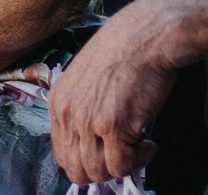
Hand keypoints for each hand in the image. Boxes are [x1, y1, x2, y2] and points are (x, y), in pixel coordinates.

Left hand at [50, 4, 173, 182]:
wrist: (147, 34)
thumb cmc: (124, 49)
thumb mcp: (86, 75)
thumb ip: (82, 105)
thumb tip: (91, 139)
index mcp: (59, 100)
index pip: (61, 153)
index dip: (84, 160)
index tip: (103, 156)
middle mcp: (68, 113)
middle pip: (77, 169)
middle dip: (101, 170)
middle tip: (121, 157)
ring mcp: (89, 121)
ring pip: (98, 173)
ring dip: (121, 165)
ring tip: (137, 147)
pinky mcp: (113, 126)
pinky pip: (122, 165)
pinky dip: (139, 161)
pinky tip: (148, 144)